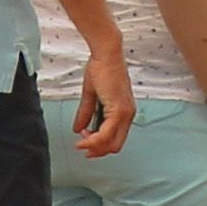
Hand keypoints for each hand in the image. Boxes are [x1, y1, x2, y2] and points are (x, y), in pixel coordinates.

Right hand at [72, 37, 136, 161]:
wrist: (106, 54)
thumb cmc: (102, 68)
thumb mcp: (92, 95)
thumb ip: (86, 113)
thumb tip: (78, 128)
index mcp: (124, 111)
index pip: (116, 138)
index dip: (100, 146)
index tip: (85, 144)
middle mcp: (128, 114)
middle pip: (115, 146)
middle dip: (97, 151)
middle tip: (83, 147)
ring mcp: (125, 113)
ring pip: (111, 143)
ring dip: (93, 146)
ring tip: (81, 141)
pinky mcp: (119, 109)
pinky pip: (106, 134)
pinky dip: (93, 140)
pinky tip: (83, 138)